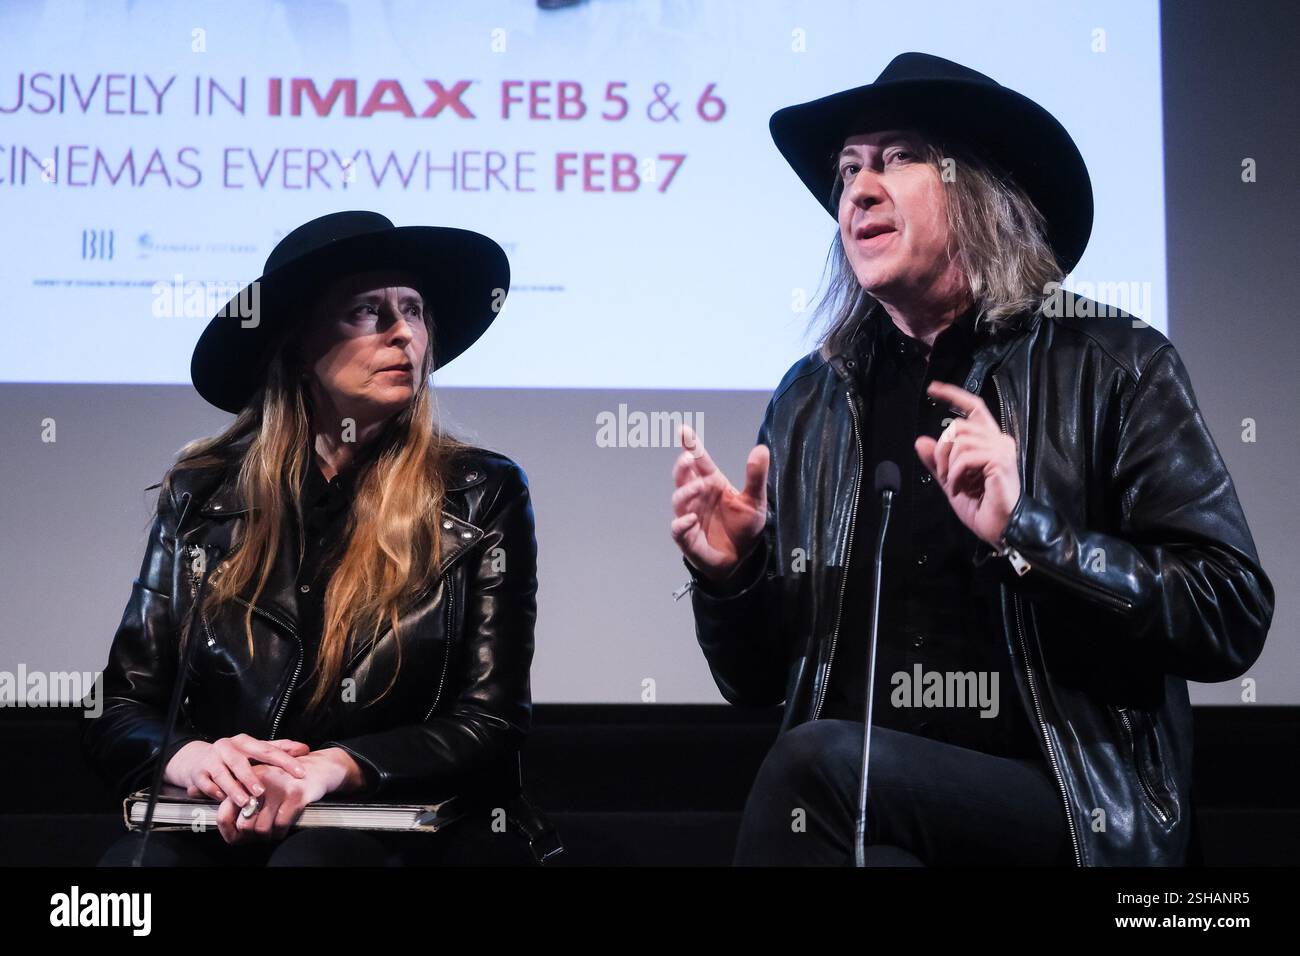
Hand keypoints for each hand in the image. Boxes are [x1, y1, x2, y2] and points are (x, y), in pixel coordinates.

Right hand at [164, 734, 310, 808]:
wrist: (196, 759)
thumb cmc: (233, 757)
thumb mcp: (255, 750)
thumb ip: (280, 749)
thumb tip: (305, 749)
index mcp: (245, 741)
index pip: (268, 750)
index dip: (285, 761)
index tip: (301, 773)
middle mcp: (227, 747)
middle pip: (240, 761)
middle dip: (251, 777)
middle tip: (262, 791)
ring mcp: (211, 760)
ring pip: (222, 775)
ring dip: (234, 789)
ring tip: (244, 801)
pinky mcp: (198, 773)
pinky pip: (208, 785)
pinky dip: (216, 793)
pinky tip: (223, 800)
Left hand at [214, 748, 359, 843]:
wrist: (318, 768)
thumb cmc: (287, 780)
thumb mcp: (261, 784)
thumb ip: (242, 801)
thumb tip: (231, 830)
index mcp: (246, 777)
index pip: (225, 811)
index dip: (228, 829)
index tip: (235, 836)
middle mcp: (260, 780)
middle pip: (244, 824)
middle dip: (251, 835)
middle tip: (257, 834)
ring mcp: (278, 788)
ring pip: (262, 828)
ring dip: (267, 835)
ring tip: (271, 829)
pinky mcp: (295, 795)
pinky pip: (281, 826)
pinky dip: (281, 831)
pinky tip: (283, 825)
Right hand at [670, 423, 769, 582]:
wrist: (743, 559)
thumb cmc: (746, 527)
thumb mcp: (755, 500)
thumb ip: (756, 475)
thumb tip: (761, 448)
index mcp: (712, 483)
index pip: (699, 461)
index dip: (690, 445)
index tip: (683, 430)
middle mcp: (698, 496)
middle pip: (682, 476)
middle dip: (683, 467)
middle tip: (690, 459)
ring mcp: (690, 515)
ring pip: (678, 499)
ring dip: (686, 491)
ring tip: (700, 487)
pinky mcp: (687, 537)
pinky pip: (677, 528)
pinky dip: (681, 523)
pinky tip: (691, 519)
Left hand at [914, 380, 1020, 546]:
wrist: (1000, 527)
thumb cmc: (982, 506)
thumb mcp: (951, 480)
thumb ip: (936, 461)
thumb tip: (920, 441)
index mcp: (989, 440)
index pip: (973, 407)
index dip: (953, 395)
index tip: (933, 389)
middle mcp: (999, 439)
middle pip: (959, 425)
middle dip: (941, 450)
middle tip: (944, 474)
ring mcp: (1001, 449)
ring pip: (960, 440)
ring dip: (948, 465)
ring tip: (955, 483)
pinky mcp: (1000, 460)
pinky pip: (965, 456)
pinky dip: (956, 473)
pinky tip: (961, 487)